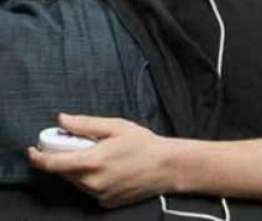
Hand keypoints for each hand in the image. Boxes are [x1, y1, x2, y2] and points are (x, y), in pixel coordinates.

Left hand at [28, 114, 171, 207]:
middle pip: (63, 172)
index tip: (33, 150)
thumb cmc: (144, 144)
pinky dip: (92, 179)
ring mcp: (99, 194)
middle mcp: (92, 182)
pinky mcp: (106, 202)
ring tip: (101, 156)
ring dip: (79, 169)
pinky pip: (89, 189)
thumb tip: (62, 119)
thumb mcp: (116, 126)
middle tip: (79, 145)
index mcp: (92, 161)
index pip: (53, 164)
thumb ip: (86, 124)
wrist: (167, 167)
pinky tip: (110, 169)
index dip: (38, 157)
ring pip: (76, 181)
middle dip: (64, 158)